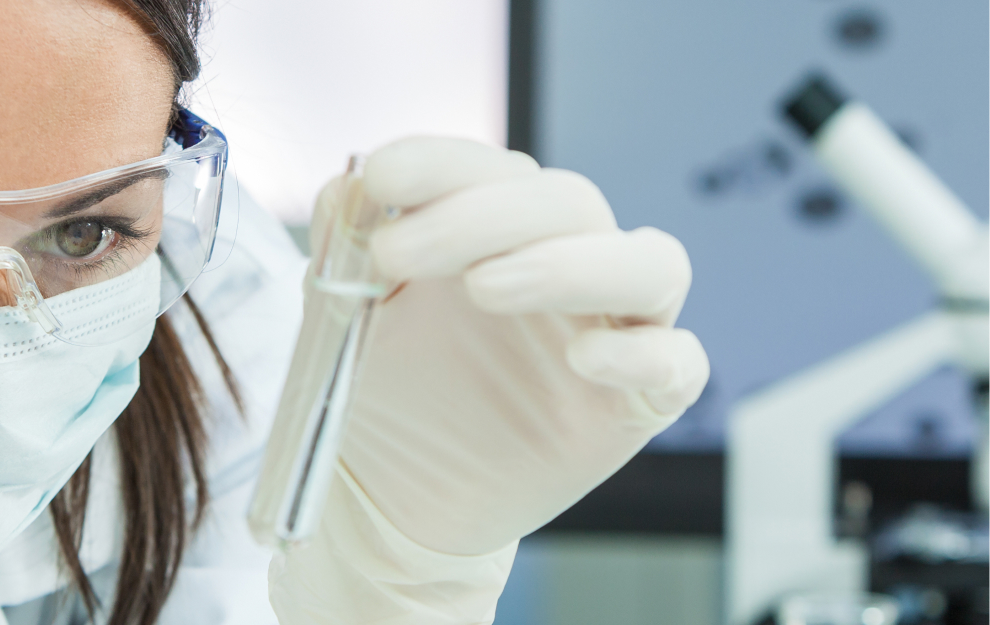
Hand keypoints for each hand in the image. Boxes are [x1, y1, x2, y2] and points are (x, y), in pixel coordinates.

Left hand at [330, 137, 708, 554]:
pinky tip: (583, 360)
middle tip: (396, 252)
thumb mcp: (345, 313)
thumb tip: (349, 183)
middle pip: (569, 203)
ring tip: (483, 288)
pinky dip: (643, 354)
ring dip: (570, 263)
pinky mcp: (638, 404)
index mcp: (499, 230)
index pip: (494, 169)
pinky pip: (679, 364)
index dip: (442, 162)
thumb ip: (346, 245)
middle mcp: (567, 264)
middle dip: (481, 215)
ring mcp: (613, 330)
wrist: (394, 494)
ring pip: (648, 265)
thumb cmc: (384, 389)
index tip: (382, 175)